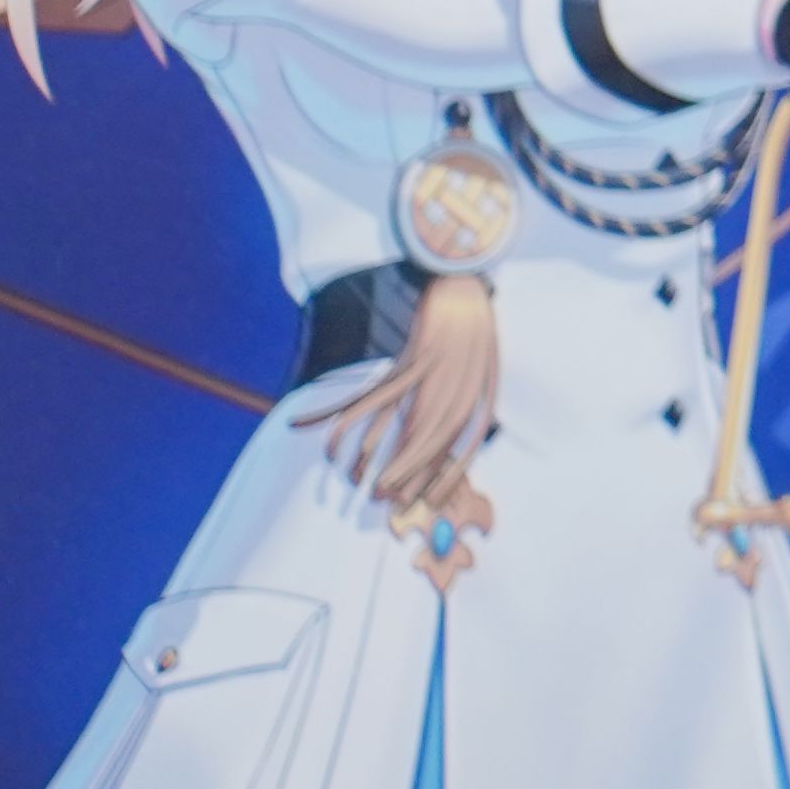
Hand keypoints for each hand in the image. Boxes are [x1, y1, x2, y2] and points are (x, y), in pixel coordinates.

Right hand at [298, 270, 502, 524]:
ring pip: (397, 427)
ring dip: (372, 453)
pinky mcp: (410, 359)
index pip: (459, 452)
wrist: (465, 284)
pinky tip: (307, 424)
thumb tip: (447, 444)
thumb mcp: (482, 373)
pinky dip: (340, 412)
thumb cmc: (472, 332)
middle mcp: (460, 392)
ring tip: (352, 475)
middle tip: (378, 498)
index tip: (418, 504)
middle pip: (426, 445)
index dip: (440, 481)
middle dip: (402, 475)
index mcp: (479, 399)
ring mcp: (435, 376)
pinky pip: (372, 396)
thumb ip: (465, 407)